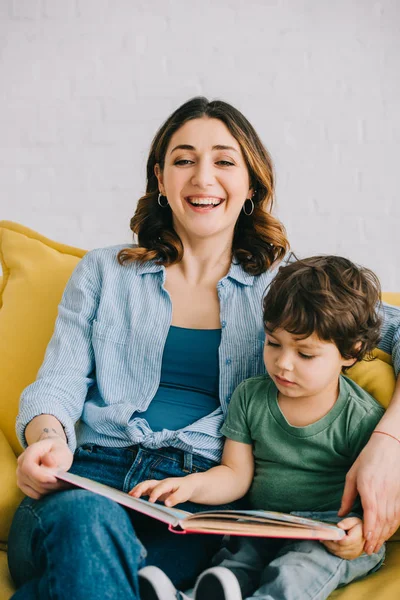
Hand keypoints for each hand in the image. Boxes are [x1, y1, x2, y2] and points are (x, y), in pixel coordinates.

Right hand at [17, 437, 73, 498]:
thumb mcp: (61, 450)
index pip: (28, 467)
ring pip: (36, 490)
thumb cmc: (57, 451)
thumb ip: (55, 456)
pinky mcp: (23, 485)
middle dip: (51, 484)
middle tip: (66, 483)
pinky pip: (35, 494)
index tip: (55, 479)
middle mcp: (21, 464)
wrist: (52, 452)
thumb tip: (48, 461)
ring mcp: (20, 475)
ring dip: (51, 488)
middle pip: (34, 481)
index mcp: (30, 452)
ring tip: (62, 484)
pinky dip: (46, 493)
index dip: (41, 476)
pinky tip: (55, 486)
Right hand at [129, 475, 198, 506]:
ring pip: (145, 485)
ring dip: (137, 490)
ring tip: (129, 496)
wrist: (188, 484)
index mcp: (168, 483)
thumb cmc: (186, 489)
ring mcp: (157, 485)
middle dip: (140, 489)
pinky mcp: (154, 489)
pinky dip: (138, 492)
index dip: (155, 494)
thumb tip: (167, 504)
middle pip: (148, 483)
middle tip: (133, 496)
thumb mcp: (184, 494)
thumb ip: (176, 498)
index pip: (160, 487)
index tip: (151, 501)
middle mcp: (161, 483)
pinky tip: (132, 497)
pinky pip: (145, 489)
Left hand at [322, 517, 363, 559]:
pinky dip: (333, 550)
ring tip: (323, 540)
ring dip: (329, 547)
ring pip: (338, 552)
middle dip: (329, 543)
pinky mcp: (352, 557)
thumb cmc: (359, 526)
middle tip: (321, 537)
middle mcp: (356, 549)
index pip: (343, 541)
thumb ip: (347, 522)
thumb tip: (339, 526)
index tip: (327, 534)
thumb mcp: (354, 520)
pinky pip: (340, 555)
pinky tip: (329, 545)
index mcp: (357, 539)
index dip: (334, 538)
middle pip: (339, 548)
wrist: (368, 535)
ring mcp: (354, 554)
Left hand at [338, 433, 399, 553]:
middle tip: (369, 550)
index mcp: (369, 488)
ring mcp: (394, 495)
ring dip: (385, 534)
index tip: (366, 541)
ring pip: (391, 520)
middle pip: (382, 521)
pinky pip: (398, 515)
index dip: (369, 530)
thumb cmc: (368, 458)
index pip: (371, 514)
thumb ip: (347, 496)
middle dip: (376, 538)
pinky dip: (393, 526)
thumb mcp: (352, 475)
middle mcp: (384, 494)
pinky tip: (388, 532)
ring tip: (377, 545)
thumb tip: (341, 513)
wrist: (389, 446)